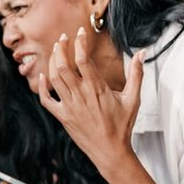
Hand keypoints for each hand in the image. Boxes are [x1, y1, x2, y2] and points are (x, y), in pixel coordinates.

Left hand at [38, 28, 144, 175]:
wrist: (110, 151)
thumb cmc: (123, 125)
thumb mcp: (134, 99)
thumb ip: (137, 74)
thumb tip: (142, 53)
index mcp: (97, 88)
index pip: (84, 59)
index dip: (80, 43)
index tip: (80, 32)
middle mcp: (80, 95)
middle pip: (64, 66)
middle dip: (60, 48)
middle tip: (63, 38)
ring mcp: (69, 106)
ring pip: (54, 79)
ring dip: (52, 62)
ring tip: (55, 51)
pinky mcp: (62, 116)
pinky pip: (46, 100)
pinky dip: (42, 87)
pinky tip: (43, 76)